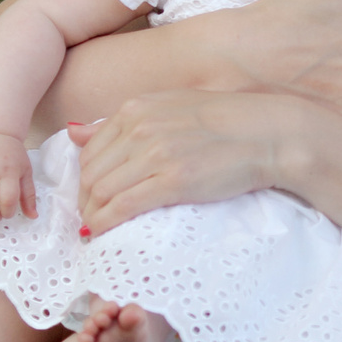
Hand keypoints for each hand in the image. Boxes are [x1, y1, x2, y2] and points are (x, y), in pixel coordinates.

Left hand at [71, 91, 296, 236]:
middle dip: (85, 202)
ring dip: (93, 216)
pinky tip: (102, 233)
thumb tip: (74, 132)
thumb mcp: (169, 108)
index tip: (91, 198)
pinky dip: (105, 223)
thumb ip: (123, 122)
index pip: (90, 151)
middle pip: (91, 174)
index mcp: (136, 108)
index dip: (84, 180)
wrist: (267, 133)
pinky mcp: (173, 180)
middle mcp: (140, 128)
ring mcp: (156, 153)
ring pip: (101, 192)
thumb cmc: (225, 121)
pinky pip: (123, 206)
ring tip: (98, 230)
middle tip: (92, 219)